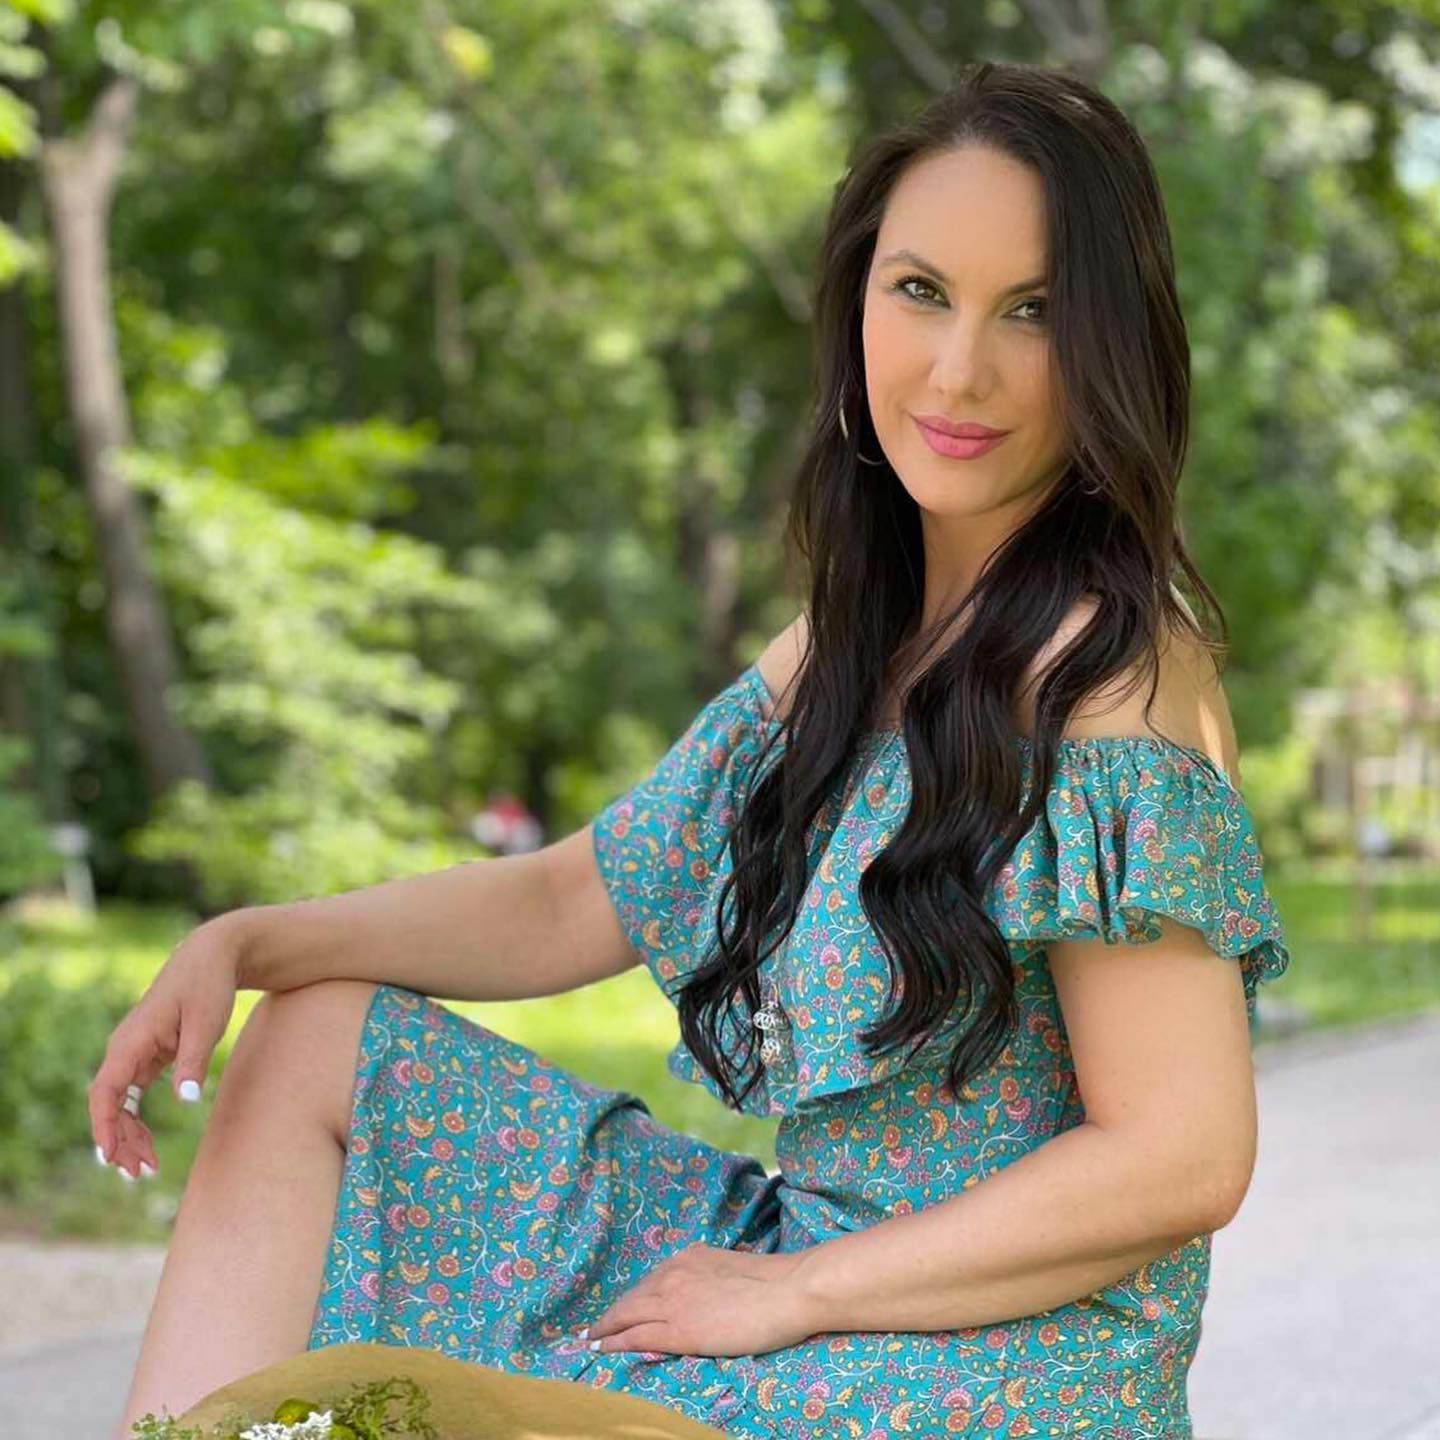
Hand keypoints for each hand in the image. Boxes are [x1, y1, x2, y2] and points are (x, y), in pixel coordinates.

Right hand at [86, 910, 248, 1179]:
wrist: (214, 955)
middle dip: (118, 1141)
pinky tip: (147, 1145)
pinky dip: (137, 1120)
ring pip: (119, 1104)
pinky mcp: (150, 1055)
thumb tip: (185, 1101)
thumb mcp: (206, 1023)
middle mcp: (125, 1048)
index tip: (108, 1156)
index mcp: (132, 1040)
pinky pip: (133, 1096)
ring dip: (127, 1136)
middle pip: (109, 1104)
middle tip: (139, 1174)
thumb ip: (193, 1062)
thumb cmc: (209, 985)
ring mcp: (135, 1052)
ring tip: (145, 1168)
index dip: (104, 1125)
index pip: (105, 1090)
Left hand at [581, 1242, 820, 1357]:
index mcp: (689, 1258)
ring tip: (591, 1340)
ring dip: (605, 1328)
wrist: (787, 1291)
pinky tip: (601, 1349)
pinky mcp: (678, 1329)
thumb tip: (706, 1289)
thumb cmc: (772, 1283)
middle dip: (611, 1314)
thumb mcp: (730, 1268)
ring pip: (627, 1314)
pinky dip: (614, 1342)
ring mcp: (674, 1300)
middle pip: (632, 1297)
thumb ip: (710, 1277)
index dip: (632, 1298)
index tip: (618, 1309)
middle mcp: (674, 1273)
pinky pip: (635, 1335)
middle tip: (593, 1328)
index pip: (650, 1281)